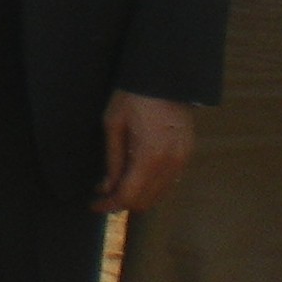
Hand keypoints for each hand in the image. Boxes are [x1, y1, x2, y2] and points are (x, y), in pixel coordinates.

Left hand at [94, 91, 196, 212]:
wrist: (165, 77)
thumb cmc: (134, 96)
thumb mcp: (113, 124)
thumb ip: (112, 160)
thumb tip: (107, 187)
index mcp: (150, 157)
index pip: (129, 196)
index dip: (109, 205)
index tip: (94, 205)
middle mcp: (170, 164)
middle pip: (145, 201)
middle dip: (122, 202)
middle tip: (103, 193)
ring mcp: (182, 160)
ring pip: (159, 195)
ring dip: (138, 195)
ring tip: (118, 183)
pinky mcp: (187, 154)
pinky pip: (169, 182)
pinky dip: (152, 186)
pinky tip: (137, 174)